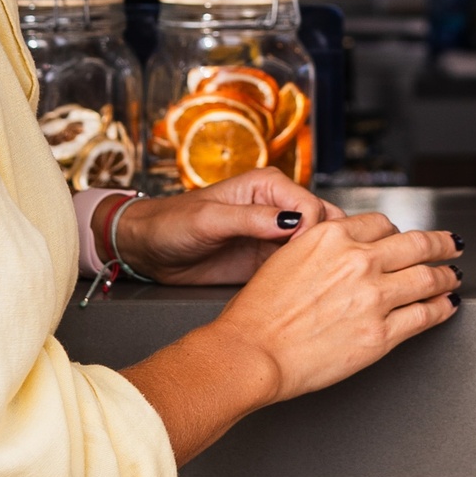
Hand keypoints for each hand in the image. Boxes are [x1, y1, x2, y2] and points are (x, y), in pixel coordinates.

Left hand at [117, 171, 345, 285]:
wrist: (150, 251)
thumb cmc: (171, 224)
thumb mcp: (208, 219)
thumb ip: (251, 218)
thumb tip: (292, 221)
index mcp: (268, 185)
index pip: (311, 206)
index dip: (311, 232)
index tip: (298, 257)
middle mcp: (277, 206)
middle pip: (323, 224)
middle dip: (325, 247)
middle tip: (314, 273)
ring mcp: (275, 235)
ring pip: (316, 247)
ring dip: (318, 264)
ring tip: (310, 285)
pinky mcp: (269, 260)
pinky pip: (298, 267)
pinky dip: (304, 278)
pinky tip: (300, 291)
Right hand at [208, 211, 460, 402]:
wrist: (251, 352)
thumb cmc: (257, 314)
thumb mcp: (286, 257)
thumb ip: (321, 249)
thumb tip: (340, 250)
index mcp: (332, 237)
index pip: (380, 224)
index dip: (396, 232)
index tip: (402, 237)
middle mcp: (359, 261)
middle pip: (416, 243)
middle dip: (440, 243)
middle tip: (451, 244)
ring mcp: (374, 297)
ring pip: (428, 277)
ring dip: (447, 274)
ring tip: (453, 275)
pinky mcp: (381, 334)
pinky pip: (425, 315)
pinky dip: (443, 307)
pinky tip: (448, 305)